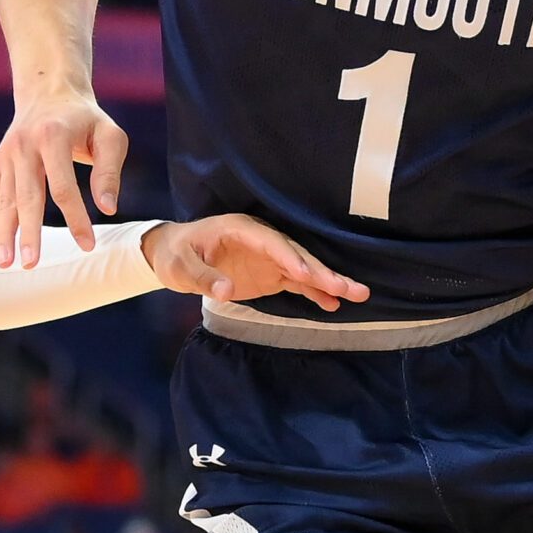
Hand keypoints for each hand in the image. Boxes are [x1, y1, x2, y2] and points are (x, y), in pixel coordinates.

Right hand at [0, 90, 129, 264]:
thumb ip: (109, 171)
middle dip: (28, 232)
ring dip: (3, 234)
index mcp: (53, 136)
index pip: (64, 186)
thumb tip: (107, 208)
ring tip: (4, 264)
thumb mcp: (110, 135)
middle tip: (31, 264)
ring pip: (5, 201)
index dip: (76, 218)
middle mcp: (24, 145)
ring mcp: (6, 155)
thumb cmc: (86, 120)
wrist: (48, 92)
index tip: (88, 246)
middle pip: (27, 196)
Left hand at [144, 214, 368, 311]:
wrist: (174, 255)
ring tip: (358, 294)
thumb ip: (202, 277)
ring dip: (328, 281)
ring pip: (304, 268)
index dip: (290, 257)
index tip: (308, 275)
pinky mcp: (272, 273)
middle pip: (296, 254)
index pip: (271, 242)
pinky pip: (298, 282)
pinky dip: (316, 292)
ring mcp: (269, 257)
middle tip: (348, 287)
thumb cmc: (176, 254)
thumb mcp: (180, 266)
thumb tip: (224, 291)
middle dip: (322, 271)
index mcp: (240, 229)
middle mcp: (261, 240)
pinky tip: (335, 303)